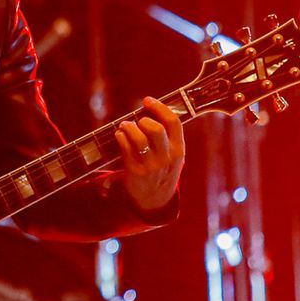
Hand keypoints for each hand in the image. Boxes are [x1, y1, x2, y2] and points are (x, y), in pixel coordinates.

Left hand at [114, 96, 183, 212]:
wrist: (155, 200)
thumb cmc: (163, 170)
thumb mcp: (174, 156)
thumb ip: (168, 137)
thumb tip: (152, 109)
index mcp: (179, 150)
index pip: (173, 122)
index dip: (159, 107)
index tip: (147, 100)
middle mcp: (167, 158)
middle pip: (156, 129)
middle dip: (143, 120)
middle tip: (138, 121)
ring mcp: (151, 166)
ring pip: (139, 138)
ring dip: (129, 127)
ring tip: (125, 126)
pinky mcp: (135, 172)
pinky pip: (126, 148)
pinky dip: (121, 137)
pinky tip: (120, 134)